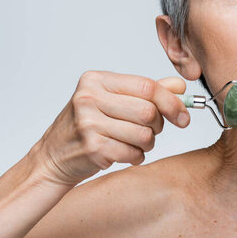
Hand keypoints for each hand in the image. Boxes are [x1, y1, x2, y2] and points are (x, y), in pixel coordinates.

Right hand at [29, 71, 189, 185]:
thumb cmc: (86, 127)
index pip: (147, 86)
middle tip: (151, 131)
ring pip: (144, 134)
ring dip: (148, 144)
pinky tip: (124, 153)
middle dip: (158, 126)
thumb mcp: (113, 101)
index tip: (184, 115)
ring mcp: (88, 123)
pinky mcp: (92, 148)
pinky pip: (133, 153)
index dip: (171, 102)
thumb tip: (180, 86)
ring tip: (134, 143)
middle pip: (148, 111)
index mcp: (96, 80)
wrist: (53, 157)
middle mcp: (89, 98)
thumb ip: (147, 92)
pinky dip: (136, 156)